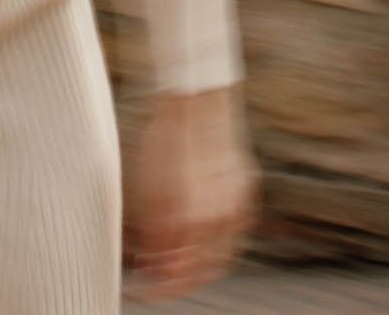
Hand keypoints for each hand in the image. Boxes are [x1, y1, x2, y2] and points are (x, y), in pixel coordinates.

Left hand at [122, 86, 257, 302]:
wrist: (195, 101)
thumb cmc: (162, 141)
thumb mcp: (144, 191)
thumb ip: (151, 235)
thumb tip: (151, 267)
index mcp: (191, 221)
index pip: (178, 277)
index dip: (158, 288)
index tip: (141, 287)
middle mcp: (220, 220)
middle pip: (204, 273)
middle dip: (179, 280)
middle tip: (156, 276)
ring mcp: (238, 206)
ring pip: (222, 255)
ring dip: (198, 264)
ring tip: (172, 256)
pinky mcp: (246, 191)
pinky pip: (233, 230)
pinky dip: (214, 240)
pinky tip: (194, 232)